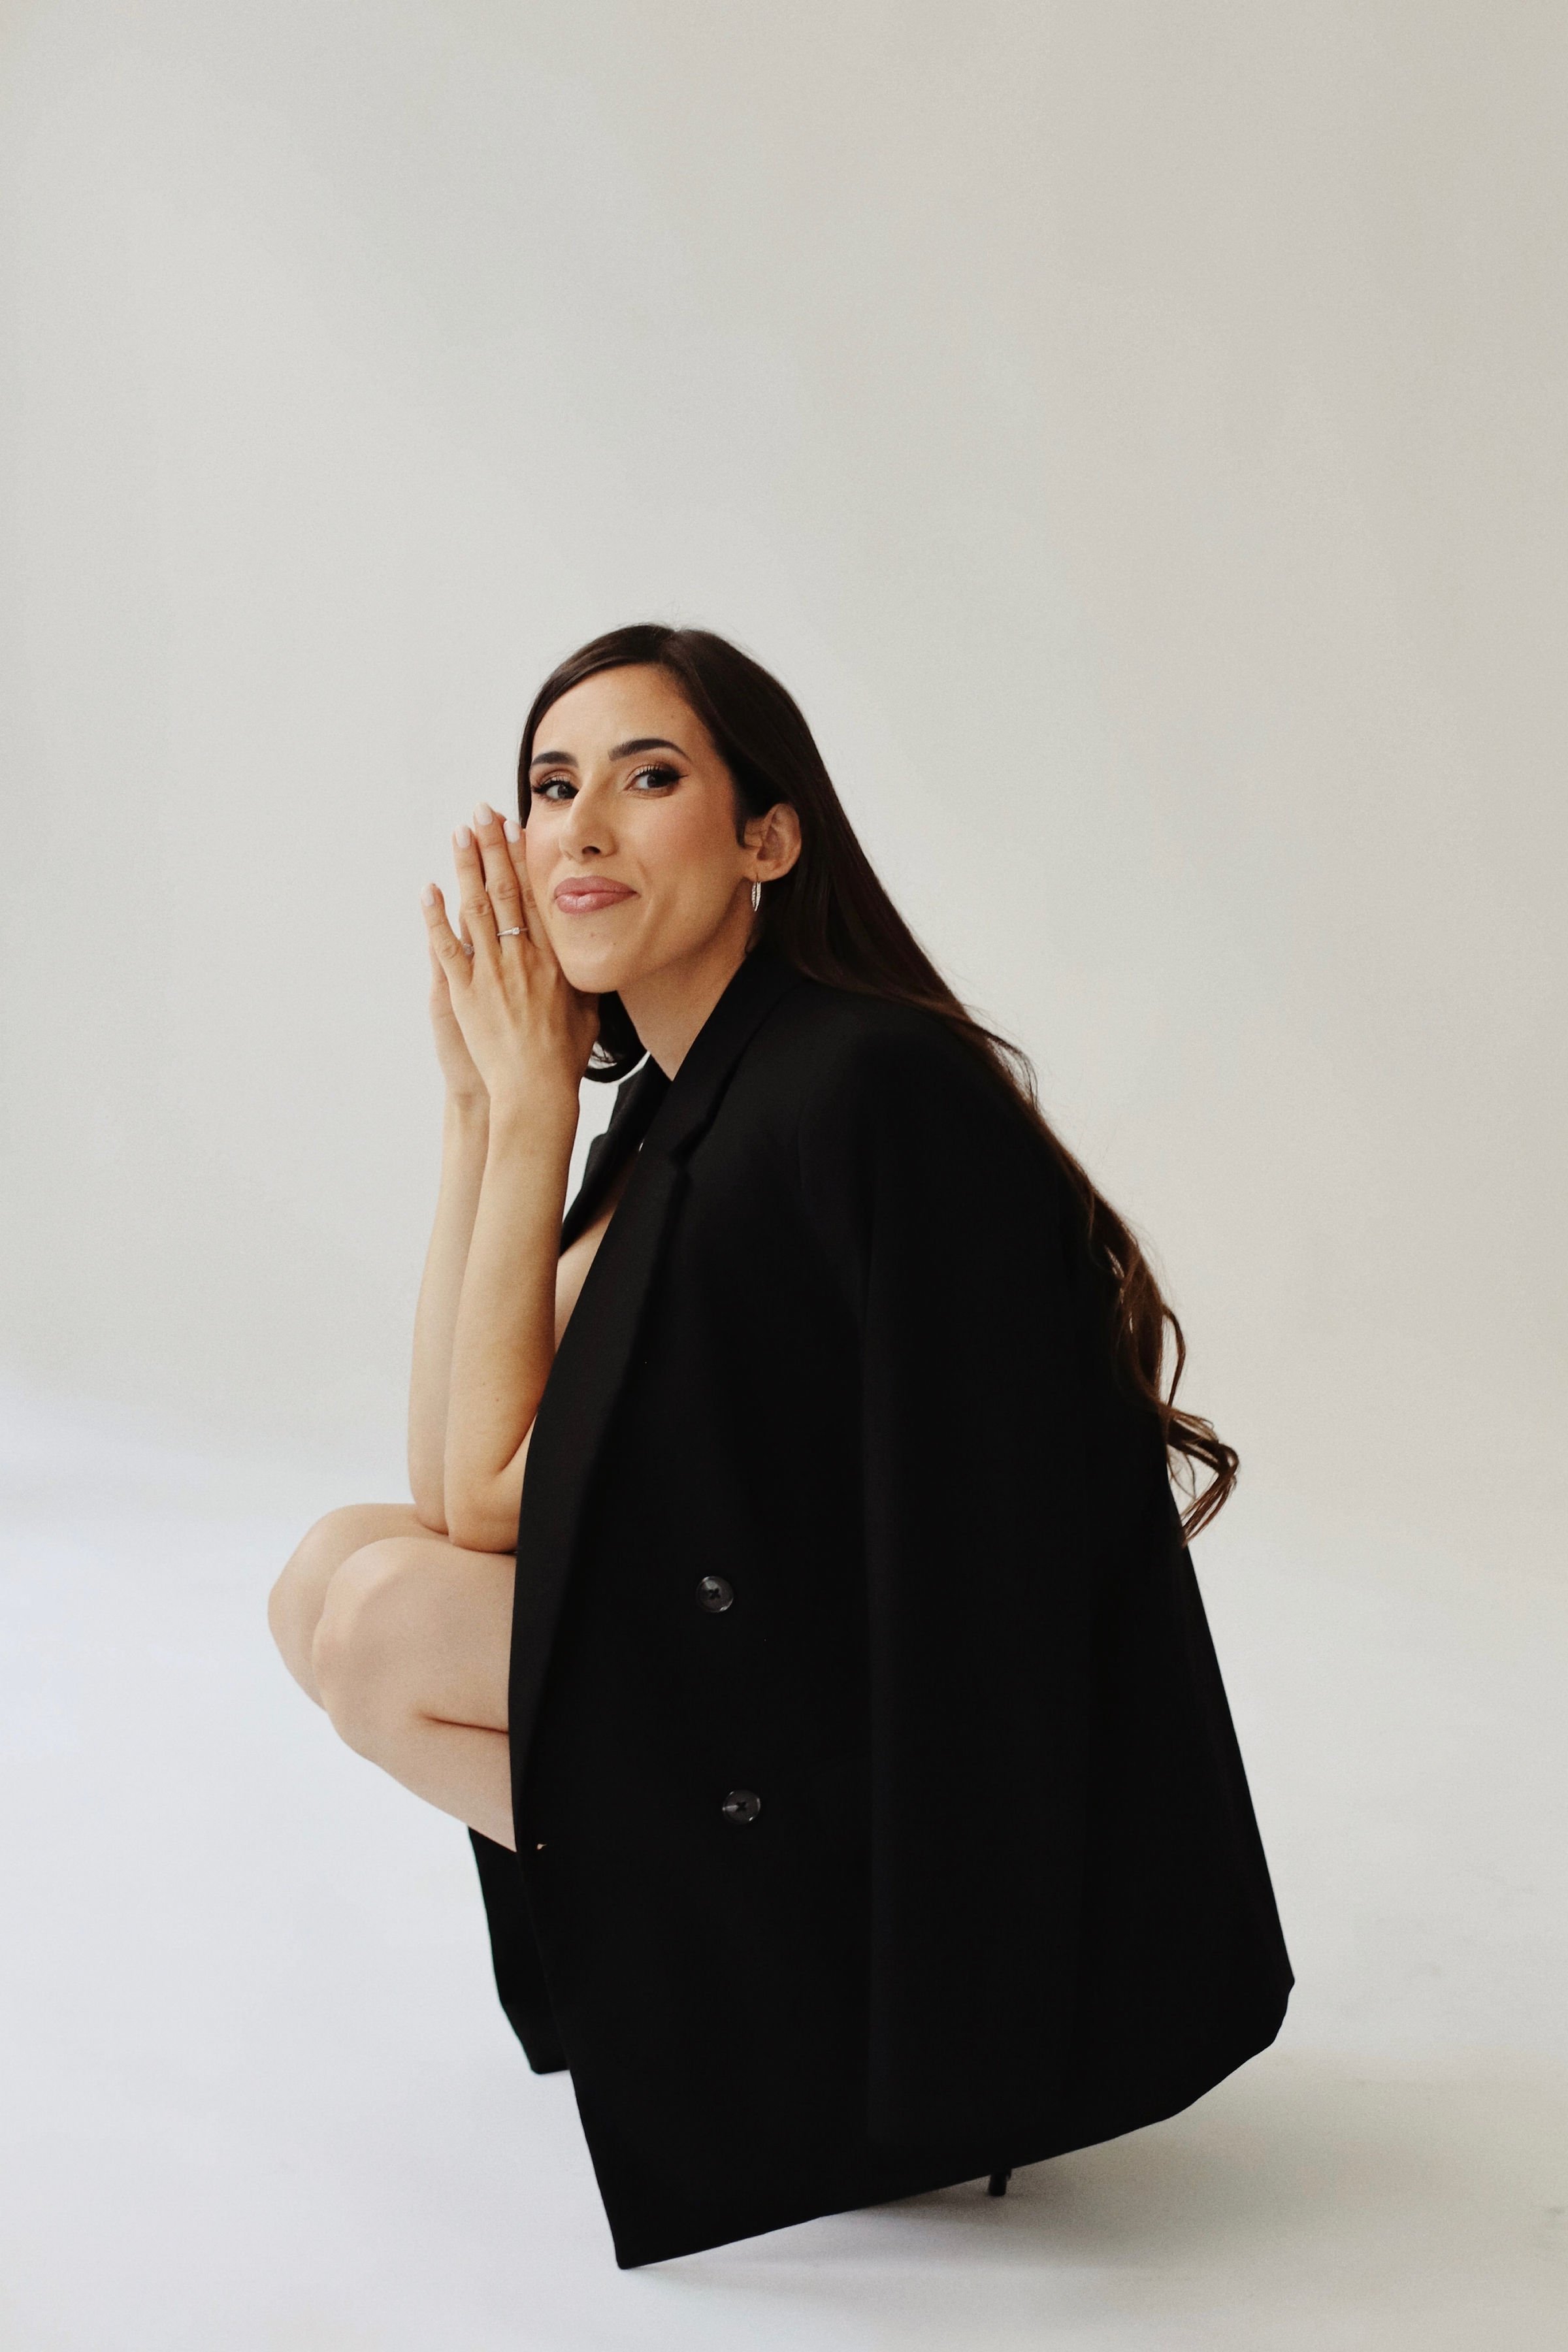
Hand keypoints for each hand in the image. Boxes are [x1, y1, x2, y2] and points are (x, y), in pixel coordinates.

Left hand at [421, 801, 598, 1117]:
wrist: (536, 1089)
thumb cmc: (563, 1057)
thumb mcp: (587, 1012)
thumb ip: (581, 980)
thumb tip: (589, 959)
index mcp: (553, 959)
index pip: (535, 896)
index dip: (524, 859)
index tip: (517, 829)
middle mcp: (522, 957)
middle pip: (505, 890)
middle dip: (493, 847)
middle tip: (482, 812)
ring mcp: (491, 972)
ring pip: (476, 908)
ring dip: (466, 867)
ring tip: (458, 834)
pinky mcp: (464, 992)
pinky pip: (446, 946)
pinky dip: (436, 916)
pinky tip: (429, 889)